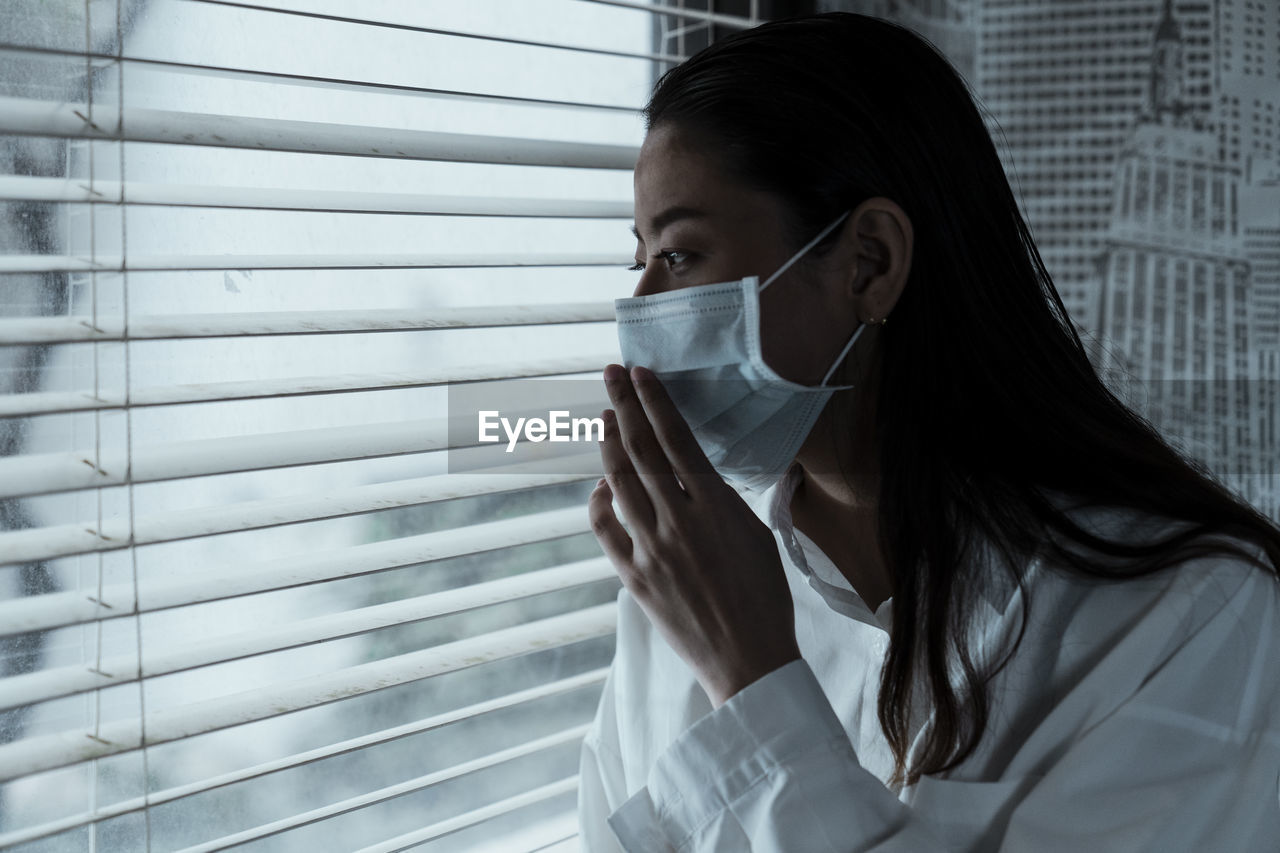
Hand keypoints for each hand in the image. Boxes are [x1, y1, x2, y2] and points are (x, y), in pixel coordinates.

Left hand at [588, 362, 802, 707]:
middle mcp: (679, 522)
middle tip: (610, 375)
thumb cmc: (764, 599)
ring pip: (618, 483)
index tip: (640, 374)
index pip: (677, 440)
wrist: (748, 660)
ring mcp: (651, 549)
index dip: (655, 402)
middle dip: (624, 406)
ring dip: (609, 445)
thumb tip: (703, 475)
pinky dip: (598, 502)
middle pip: (640, 451)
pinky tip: (600, 486)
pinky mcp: (633, 577)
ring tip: (606, 418)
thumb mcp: (758, 535)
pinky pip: (605, 529)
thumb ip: (726, 500)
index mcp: (716, 507)